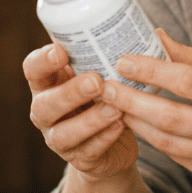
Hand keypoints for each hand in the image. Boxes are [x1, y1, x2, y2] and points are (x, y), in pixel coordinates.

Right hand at [24, 43, 137, 178]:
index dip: (42, 61)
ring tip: (115, 108)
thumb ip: (116, 58)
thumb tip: (158, 33)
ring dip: (90, 120)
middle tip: (96, 81)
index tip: (61, 51)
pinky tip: (121, 126)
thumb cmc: (107, 100)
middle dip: (69, 93)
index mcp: (49, 85)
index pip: (33, 70)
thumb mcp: (107, 77)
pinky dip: (105, 138)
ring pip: (64, 133)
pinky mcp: (80, 159)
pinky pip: (88, 151)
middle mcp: (47, 112)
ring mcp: (60, 138)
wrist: (114, 146)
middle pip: (45, 105)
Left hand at [104, 30, 191, 192]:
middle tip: (105, 87)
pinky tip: (139, 124)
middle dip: (132, 101)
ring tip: (114, 105)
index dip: (152, 71)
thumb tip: (157, 38)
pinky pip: (176, 155)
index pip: (189, 82)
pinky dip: (154, 138)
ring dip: (136, 122)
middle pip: (171, 116)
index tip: (125, 61)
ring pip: (167, 141)